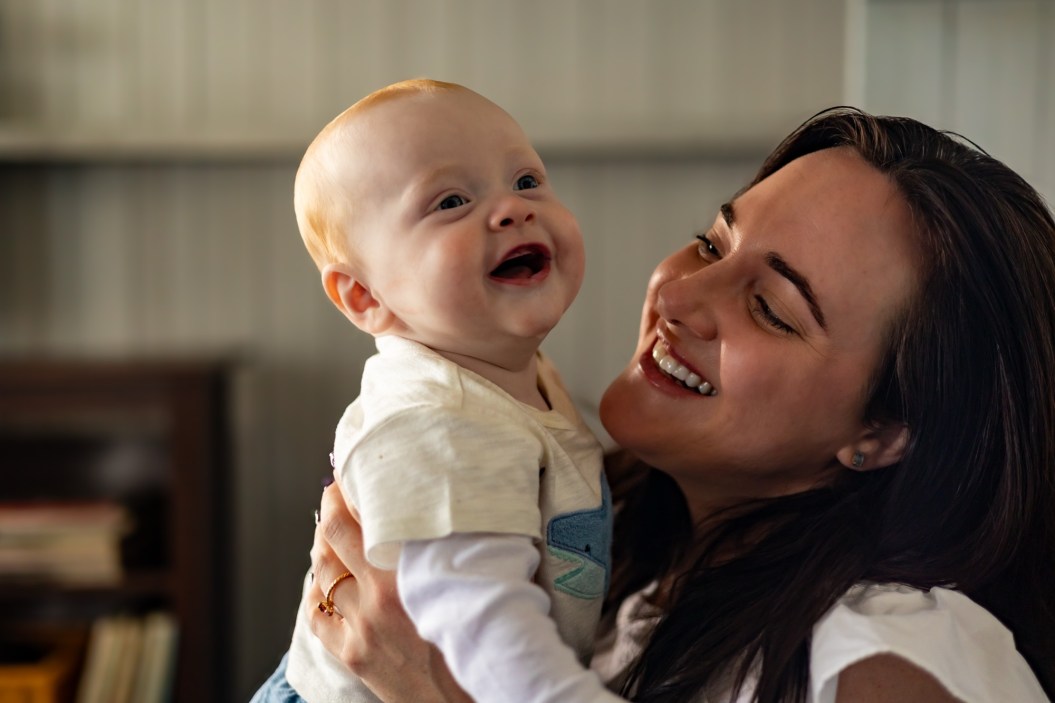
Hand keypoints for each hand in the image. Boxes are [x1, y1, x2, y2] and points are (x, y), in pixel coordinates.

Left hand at [307, 480, 471, 702]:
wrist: (468, 699)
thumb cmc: (482, 640)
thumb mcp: (475, 584)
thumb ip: (458, 549)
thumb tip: (460, 516)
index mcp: (408, 574)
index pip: (361, 519)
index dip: (348, 493)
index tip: (352, 475)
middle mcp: (377, 597)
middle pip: (333, 537)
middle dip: (328, 510)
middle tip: (333, 493)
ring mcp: (361, 626)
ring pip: (323, 573)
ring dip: (322, 547)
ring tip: (329, 532)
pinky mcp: (354, 654)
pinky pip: (317, 617)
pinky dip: (315, 592)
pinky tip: (321, 583)